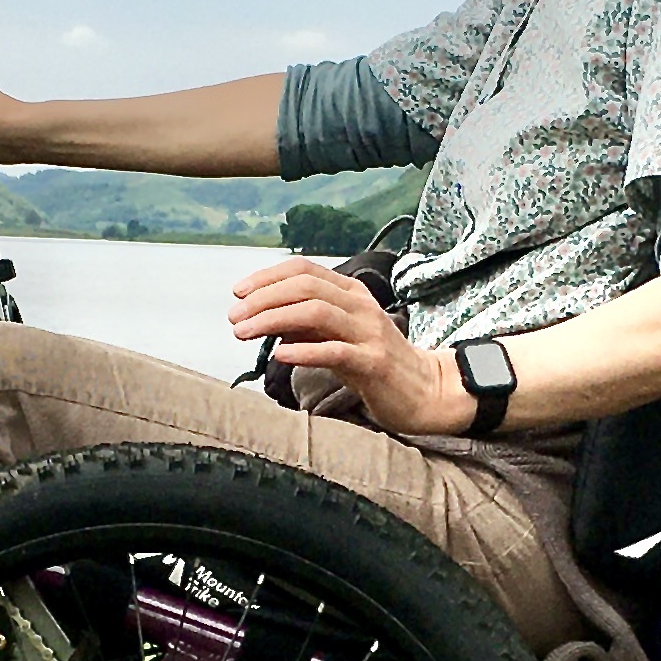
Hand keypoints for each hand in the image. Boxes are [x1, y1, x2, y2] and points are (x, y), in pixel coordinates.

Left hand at [226, 259, 471, 434]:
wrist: (424, 391)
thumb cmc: (375, 361)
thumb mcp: (337, 336)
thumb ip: (306, 326)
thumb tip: (267, 321)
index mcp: (351, 292)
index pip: (303, 269)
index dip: (266, 277)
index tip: (238, 292)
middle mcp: (359, 305)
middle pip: (305, 286)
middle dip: (262, 298)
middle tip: (235, 316)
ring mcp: (368, 332)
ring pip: (315, 311)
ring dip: (273, 319)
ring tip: (246, 333)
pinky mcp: (373, 362)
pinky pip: (334, 351)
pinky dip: (303, 351)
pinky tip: (278, 356)